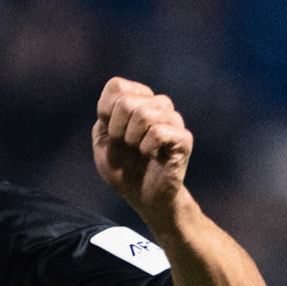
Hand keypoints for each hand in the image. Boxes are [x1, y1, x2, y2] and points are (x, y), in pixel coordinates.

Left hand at [92, 78, 192, 224]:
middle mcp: (158, 105)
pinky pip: (158, 132)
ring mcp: (173, 120)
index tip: (112, 133)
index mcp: (139, 101)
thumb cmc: (124, 170)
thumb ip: (103, 118)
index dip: (106, 112)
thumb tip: (118, 101)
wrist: (145, 199)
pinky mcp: (184, 139)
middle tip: (126, 146)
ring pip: (143, 115)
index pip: (116, 86)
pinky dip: (147, 148)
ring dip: (132, 140)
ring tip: (139, 151)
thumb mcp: (102, 143)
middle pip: (127, 102)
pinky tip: (152, 156)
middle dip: (117, 130)